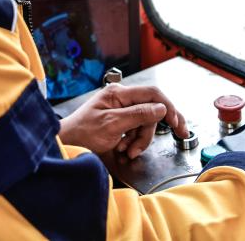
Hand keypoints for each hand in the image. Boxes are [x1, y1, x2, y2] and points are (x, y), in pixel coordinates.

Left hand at [58, 83, 187, 157]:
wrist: (67, 145)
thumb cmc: (82, 133)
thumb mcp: (112, 125)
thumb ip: (138, 115)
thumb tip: (161, 109)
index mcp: (119, 93)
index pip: (153, 94)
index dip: (168, 108)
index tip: (177, 124)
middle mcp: (122, 98)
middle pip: (150, 113)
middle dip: (146, 134)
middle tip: (141, 149)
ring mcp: (121, 109)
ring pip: (144, 125)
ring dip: (138, 141)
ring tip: (124, 151)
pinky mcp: (120, 121)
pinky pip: (136, 131)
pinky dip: (132, 143)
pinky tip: (121, 149)